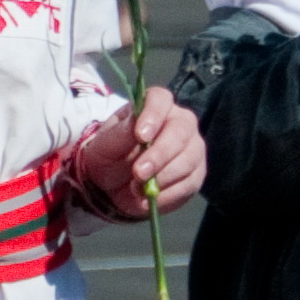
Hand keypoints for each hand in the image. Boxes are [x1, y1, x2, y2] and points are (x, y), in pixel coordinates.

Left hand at [74, 84, 202, 218]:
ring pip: (189, 160)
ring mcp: (192, 149)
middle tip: (139, 173)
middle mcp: (180, 123)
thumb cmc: (109, 155)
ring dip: (162, 178)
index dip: (153, 115)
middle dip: (160, 154)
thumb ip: (120, 134)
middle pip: (180, 132)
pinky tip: (148, 199)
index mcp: (155, 106)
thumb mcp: (105, 144)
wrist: (112, 185)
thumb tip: (136, 126)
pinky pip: (188, 184)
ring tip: (135, 189)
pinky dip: (167, 195)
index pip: (160, 100)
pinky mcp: (195, 175)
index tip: (141, 136)